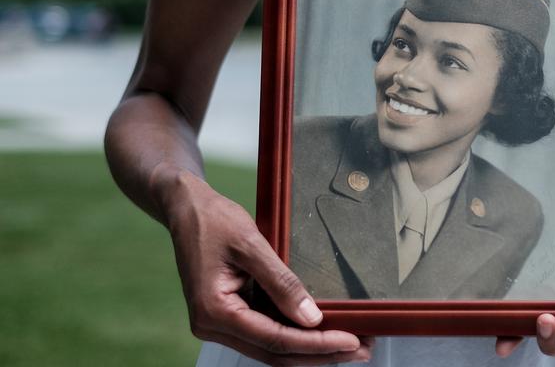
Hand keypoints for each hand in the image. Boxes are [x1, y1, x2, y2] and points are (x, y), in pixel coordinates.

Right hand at [164, 171, 371, 365]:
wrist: (186, 208)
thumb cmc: (214, 220)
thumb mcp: (252, 245)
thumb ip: (282, 282)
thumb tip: (311, 317)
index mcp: (214, 312)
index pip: (275, 339)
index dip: (316, 344)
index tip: (350, 340)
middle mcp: (212, 326)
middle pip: (275, 353)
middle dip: (320, 354)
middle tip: (361, 350)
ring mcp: (219, 323)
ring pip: (272, 347)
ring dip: (311, 348)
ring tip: (350, 344)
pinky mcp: (229, 315)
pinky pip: (266, 332)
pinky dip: (295, 333)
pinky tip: (322, 331)